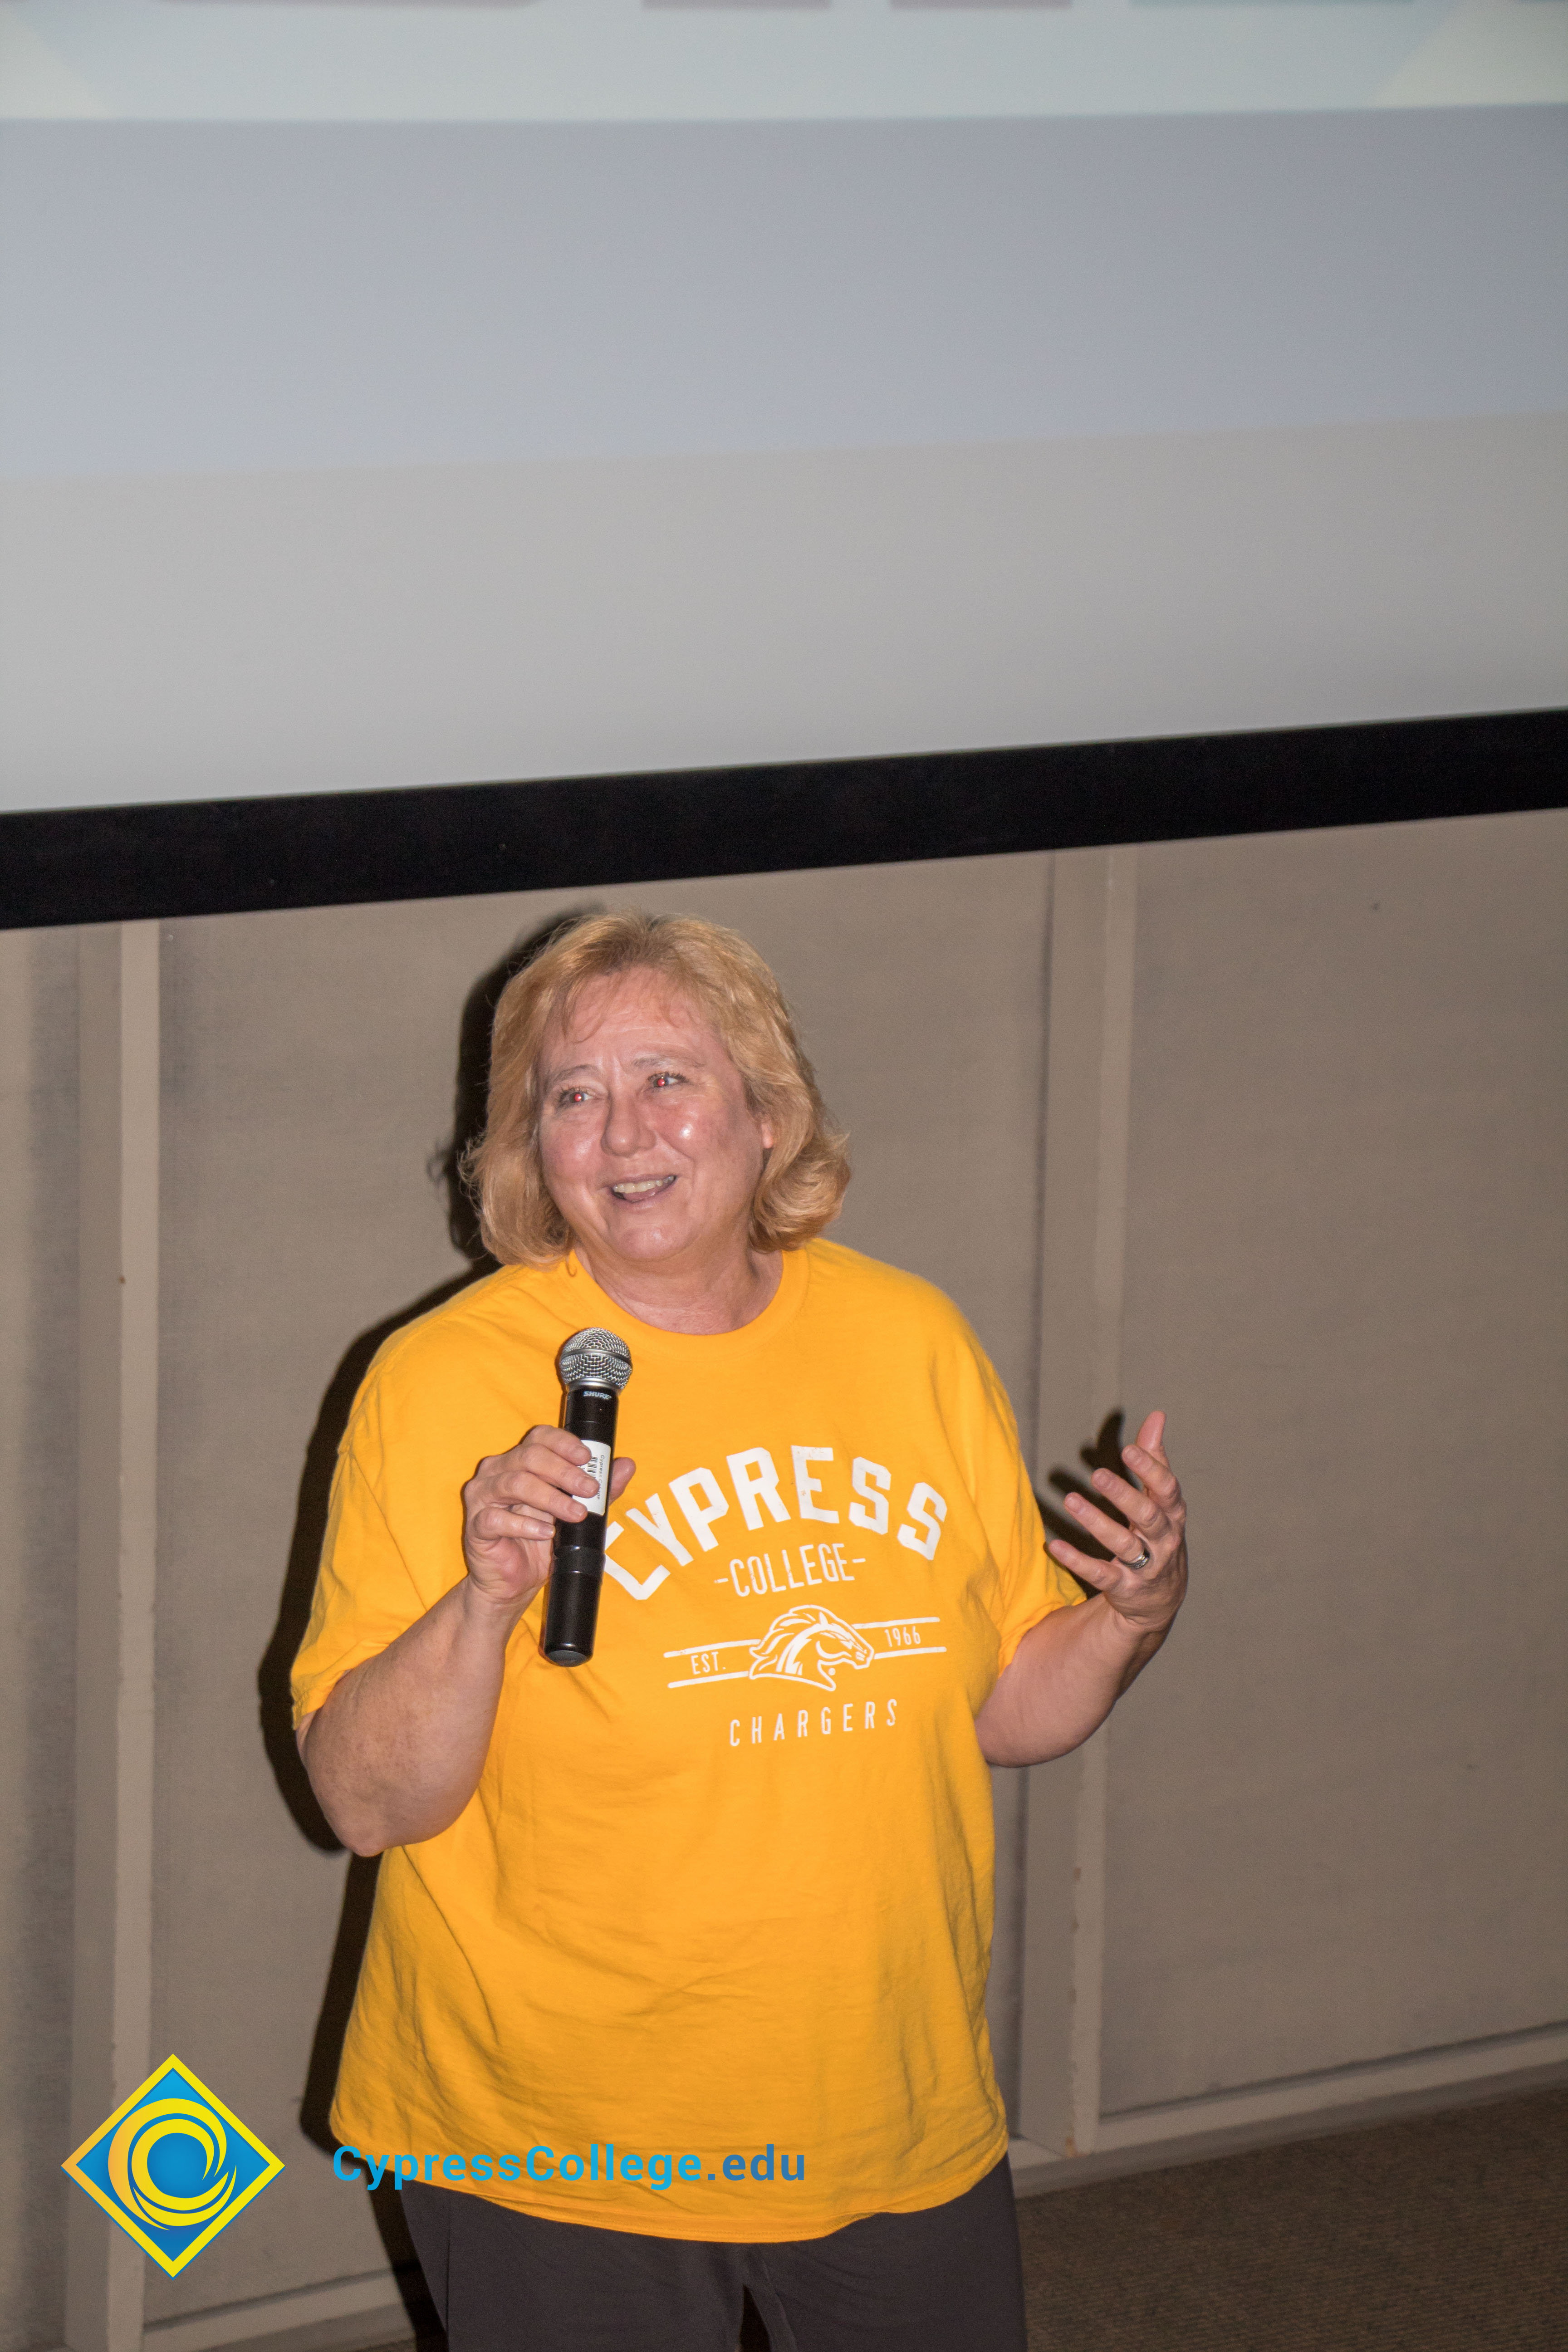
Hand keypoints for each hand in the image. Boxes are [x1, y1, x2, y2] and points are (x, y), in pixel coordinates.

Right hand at [460, 1428, 635, 1612]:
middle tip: (590, 1490)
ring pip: (515, 1483)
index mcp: (518, 1460)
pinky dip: (525, 1525)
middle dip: (564, 1472)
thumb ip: (600, 1491)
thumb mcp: (575, 1512)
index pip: (539, 1437)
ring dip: (551, 1498)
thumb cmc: (540, 1541)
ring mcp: (482, 1497)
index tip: (588, 1458)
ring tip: (576, 1513)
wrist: (514, 1581)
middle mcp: (496, 1471)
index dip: (564, 1443)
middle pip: (529, 1456)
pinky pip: (496, 1519)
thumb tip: (626, 1466)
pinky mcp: (476, 1525)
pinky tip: (545, 1532)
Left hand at [1048, 1410, 1186, 1637]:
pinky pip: (1100, 1575)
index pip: (1168, 1490)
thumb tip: (1156, 1416)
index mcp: (1173, 1514)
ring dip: (1096, 1523)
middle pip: (1148, 1517)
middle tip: (1097, 1474)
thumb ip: (1156, 1459)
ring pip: (1123, 1545)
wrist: (1162, 1599)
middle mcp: (1163, 1540)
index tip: (1129, 1449)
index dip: (1151, 1470)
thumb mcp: (1162, 1500)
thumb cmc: (1159, 1534)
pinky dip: (1077, 1561)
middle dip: (1124, 1495)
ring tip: (1070, 1500)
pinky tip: (1054, 1545)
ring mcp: (1145, 1567)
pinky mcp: (1124, 1587)